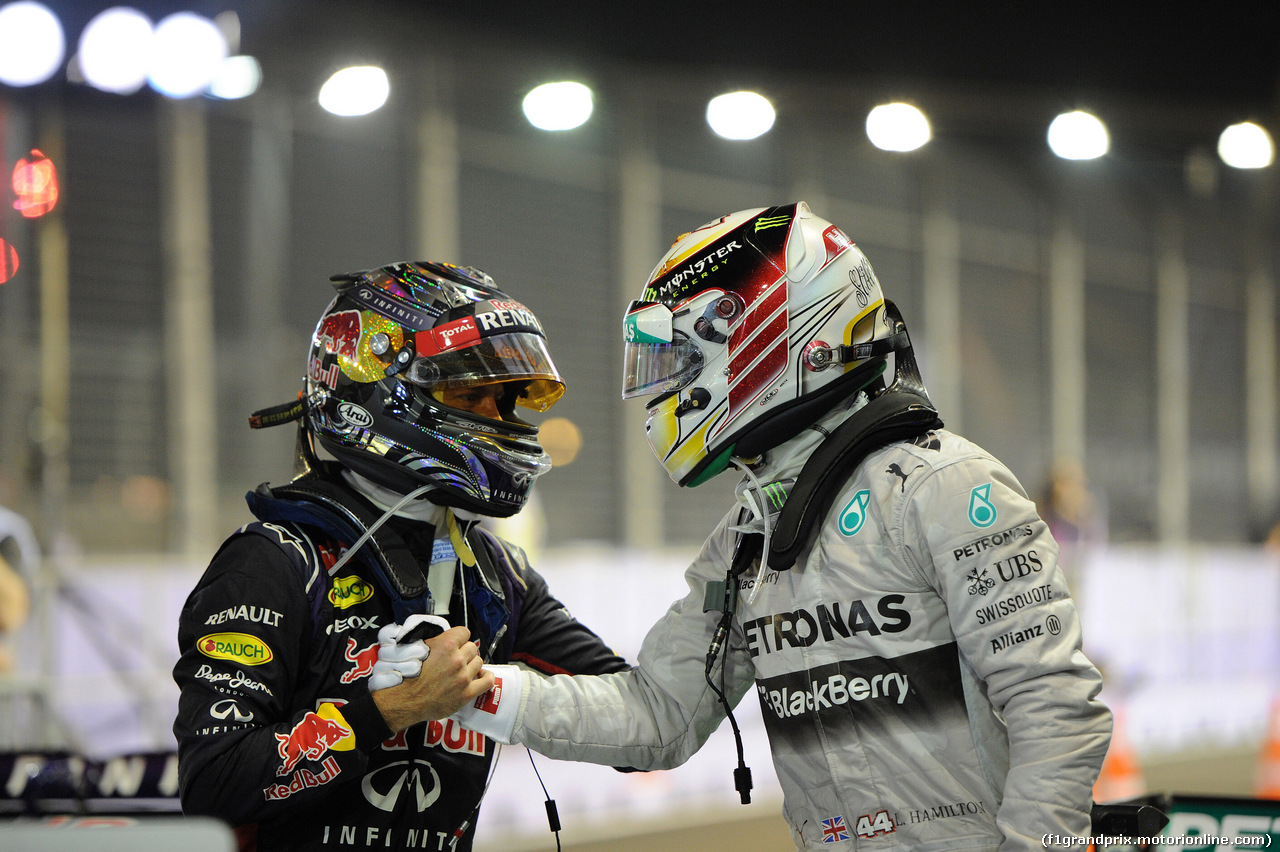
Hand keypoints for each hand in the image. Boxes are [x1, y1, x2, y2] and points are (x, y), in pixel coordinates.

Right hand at [371, 625, 494, 732]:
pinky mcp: (467, 693)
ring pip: (479, 662)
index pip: (464, 632)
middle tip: (455, 660)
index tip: (456, 643)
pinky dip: (486, 677)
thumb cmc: (409, 676)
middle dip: (464, 652)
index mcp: (446, 645)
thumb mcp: (418, 648)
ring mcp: (464, 677)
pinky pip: (488, 681)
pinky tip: (479, 676)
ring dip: (471, 665)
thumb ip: (437, 640)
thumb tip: (447, 636)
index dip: (459, 638)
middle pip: (472, 648)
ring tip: (461, 670)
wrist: (406, 700)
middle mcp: (457, 659)